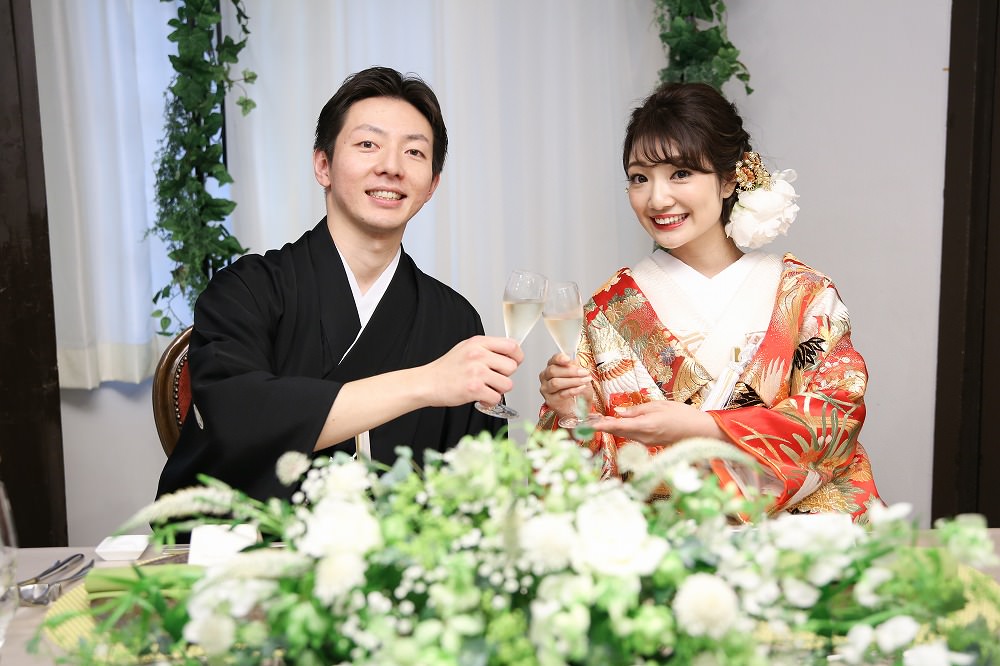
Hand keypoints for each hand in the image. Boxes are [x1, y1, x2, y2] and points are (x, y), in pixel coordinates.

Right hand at [422, 335, 522, 406]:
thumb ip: (487, 348)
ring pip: (507, 384)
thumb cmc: (447, 368)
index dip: (517, 356)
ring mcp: (476, 372)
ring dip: (498, 390)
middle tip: (493, 378)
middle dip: (505, 376)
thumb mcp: (466, 348)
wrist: (427, 383)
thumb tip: (510, 352)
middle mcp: (478, 355)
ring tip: (485, 388)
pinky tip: (480, 397)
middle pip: (512, 366)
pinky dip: (490, 401)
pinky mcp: (473, 389)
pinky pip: (496, 398)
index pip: (511, 345)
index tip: (515, 362)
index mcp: (478, 343)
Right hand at [538, 353, 592, 417]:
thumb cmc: (576, 389)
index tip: (568, 359)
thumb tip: (574, 360)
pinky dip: (573, 390)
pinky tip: (581, 388)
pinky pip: (561, 394)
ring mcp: (546, 390)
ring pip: (556, 383)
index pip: (552, 360)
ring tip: (585, 380)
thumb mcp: (579, 375)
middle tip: (584, 372)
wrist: (577, 407)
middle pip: (553, 371)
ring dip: (573, 381)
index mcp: (551, 368)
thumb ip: (575, 367)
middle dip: (570, 371)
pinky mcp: (551, 401)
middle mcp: (545, 378)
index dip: (559, 358)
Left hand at [590, 401, 724, 444]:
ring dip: (611, 428)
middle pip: (617, 431)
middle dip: (602, 426)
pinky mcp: (650, 443)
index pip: (617, 426)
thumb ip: (637, 410)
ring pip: (624, 434)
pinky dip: (622, 430)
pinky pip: (632, 436)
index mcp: (645, 426)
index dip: (601, 425)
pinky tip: (616, 424)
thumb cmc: (682, 415)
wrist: (700, 431)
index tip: (588, 424)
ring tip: (597, 419)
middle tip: (587, 419)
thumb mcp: (658, 406)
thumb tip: (619, 412)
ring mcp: (647, 442)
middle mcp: (643, 437)